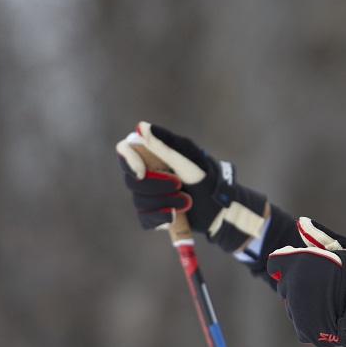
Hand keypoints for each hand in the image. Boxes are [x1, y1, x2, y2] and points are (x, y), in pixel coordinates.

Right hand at [116, 122, 268, 252]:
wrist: (221, 206)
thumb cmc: (207, 176)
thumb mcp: (188, 159)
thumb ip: (164, 145)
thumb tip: (140, 127)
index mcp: (153, 154)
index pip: (124, 151)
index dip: (128, 161)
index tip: (142, 173)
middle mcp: (147, 173)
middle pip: (132, 180)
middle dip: (157, 187)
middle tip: (179, 186)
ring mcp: (149, 194)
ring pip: (139, 201)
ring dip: (164, 203)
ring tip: (187, 202)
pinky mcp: (153, 214)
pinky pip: (145, 219)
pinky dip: (160, 218)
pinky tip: (175, 216)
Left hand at [266, 218, 345, 346]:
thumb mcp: (339, 248)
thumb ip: (316, 236)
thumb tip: (301, 222)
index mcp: (297, 264)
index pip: (275, 264)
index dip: (286, 265)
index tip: (300, 268)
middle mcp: (292, 286)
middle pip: (285, 287)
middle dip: (298, 286)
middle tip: (322, 287)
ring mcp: (296, 310)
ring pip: (293, 308)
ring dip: (304, 305)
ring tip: (329, 304)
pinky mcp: (304, 330)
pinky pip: (302, 326)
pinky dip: (312, 324)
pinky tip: (329, 318)